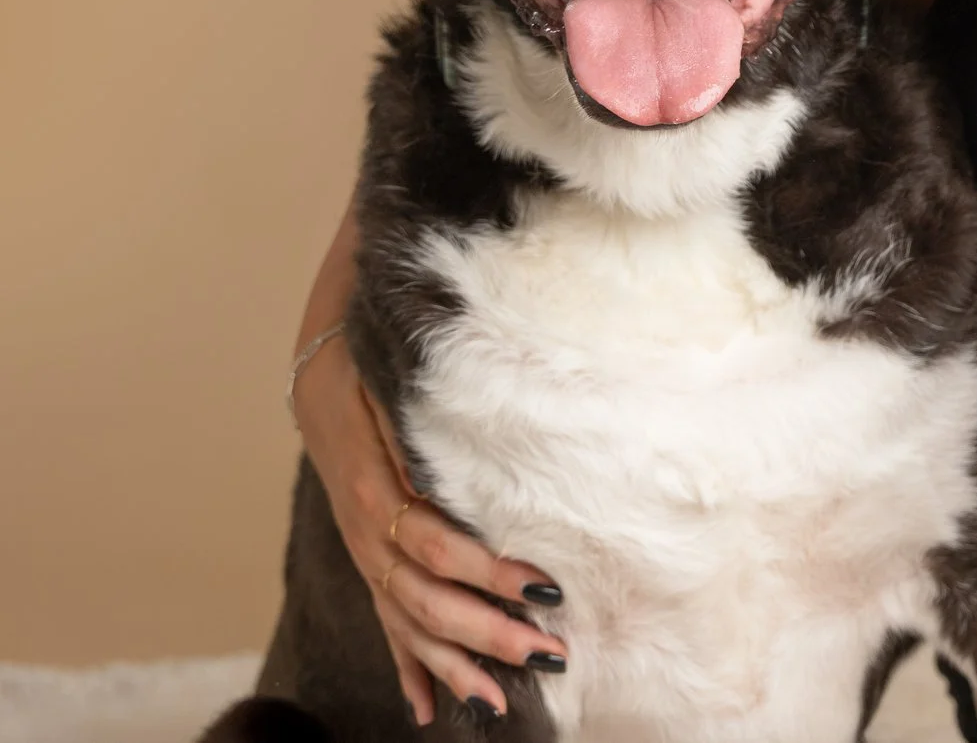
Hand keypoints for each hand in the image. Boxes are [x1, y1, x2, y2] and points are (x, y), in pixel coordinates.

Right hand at [293, 339, 569, 723]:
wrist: (321, 376)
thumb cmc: (372, 374)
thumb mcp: (394, 388)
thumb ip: (422, 422)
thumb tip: (475, 436)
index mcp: (377, 494)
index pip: (439, 547)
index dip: (490, 573)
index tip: (545, 588)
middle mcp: (368, 537)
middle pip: (427, 599)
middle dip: (488, 632)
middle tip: (548, 653)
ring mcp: (366, 558)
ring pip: (408, 624)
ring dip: (455, 664)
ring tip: (499, 701)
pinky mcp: (370, 565)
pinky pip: (387, 625)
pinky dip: (408, 668)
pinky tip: (426, 709)